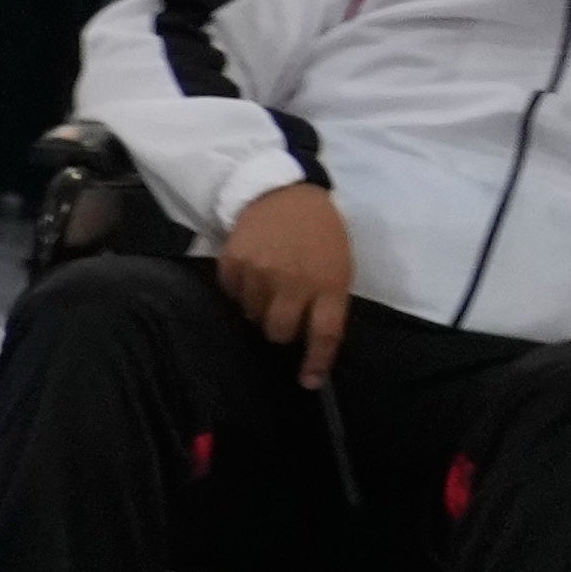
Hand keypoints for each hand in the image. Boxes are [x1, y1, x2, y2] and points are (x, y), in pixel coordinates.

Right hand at [216, 179, 350, 382]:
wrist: (282, 191)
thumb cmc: (319, 232)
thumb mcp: (339, 264)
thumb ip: (328, 300)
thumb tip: (311, 337)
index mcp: (328, 282)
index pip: (323, 333)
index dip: (315, 362)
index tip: (308, 381)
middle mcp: (292, 281)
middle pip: (279, 332)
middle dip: (282, 329)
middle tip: (284, 311)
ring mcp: (259, 272)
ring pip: (252, 316)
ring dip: (260, 308)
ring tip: (267, 284)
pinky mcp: (232, 264)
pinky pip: (232, 295)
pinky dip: (241, 291)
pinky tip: (251, 273)